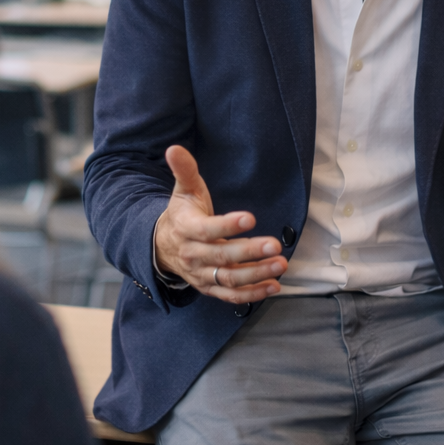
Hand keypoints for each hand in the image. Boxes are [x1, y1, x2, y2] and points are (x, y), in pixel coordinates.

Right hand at [154, 145, 286, 302]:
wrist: (163, 246)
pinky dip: (252, 294)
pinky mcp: (209, 287)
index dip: (228, 225)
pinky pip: (230, 296)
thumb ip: (184, 170)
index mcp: (187, 228)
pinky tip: (273, 285)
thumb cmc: (182, 214)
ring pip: (229, 279)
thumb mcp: (183, 191)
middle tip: (275, 245)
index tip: (250, 218)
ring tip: (280, 264)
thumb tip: (174, 148)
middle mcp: (193, 255)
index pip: (207, 229)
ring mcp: (201, 274)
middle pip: (222, 256)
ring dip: (256, 275)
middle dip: (250, 252)